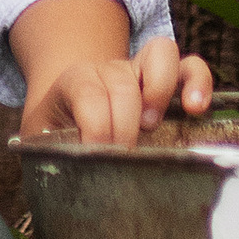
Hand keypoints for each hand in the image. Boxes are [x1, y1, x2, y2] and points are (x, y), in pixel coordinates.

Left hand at [18, 32, 213, 146]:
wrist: (70, 107)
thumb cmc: (58, 130)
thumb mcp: (41, 139)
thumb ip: (44, 154)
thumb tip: (54, 182)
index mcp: (75, 80)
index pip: (89, 96)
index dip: (96, 130)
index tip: (98, 159)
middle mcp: (110, 69)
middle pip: (123, 85)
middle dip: (124, 127)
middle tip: (122, 157)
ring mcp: (140, 70)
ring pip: (160, 56)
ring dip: (160, 91)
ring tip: (152, 125)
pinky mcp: (168, 80)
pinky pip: (190, 66)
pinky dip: (198, 83)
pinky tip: (196, 109)